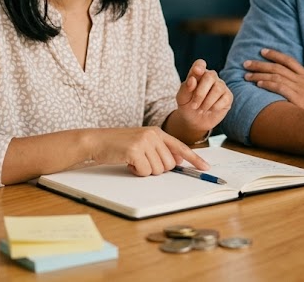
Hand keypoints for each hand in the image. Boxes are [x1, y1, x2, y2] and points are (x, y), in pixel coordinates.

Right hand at [89, 127, 209, 175]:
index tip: (206, 167)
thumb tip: (177, 161)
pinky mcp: (135, 150)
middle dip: (157, 169)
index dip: (195, 159)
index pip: (181, 147)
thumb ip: (160, 149)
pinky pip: (145, 172)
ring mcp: (144, 142)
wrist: (97, 141)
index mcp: (157, 132)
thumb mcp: (142, 143)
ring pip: (158, 170)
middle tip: (142, 161)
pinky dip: (136, 172)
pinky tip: (128, 162)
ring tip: (133, 160)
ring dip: (145, 171)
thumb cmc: (119, 145)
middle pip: (169, 164)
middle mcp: (154, 135)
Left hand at [175, 59, 232, 133]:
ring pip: (218, 88)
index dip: (199, 66)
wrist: (195, 121)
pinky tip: (210, 110)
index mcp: (198, 74)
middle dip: (200, 93)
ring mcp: (221, 86)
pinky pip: (224, 99)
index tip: (196, 72)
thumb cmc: (187, 105)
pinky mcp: (228, 96)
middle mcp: (211, 77)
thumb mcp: (182, 98)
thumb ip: (185, 88)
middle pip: (210, 76)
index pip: (200, 64)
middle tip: (193, 106)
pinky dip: (215, 107)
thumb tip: (192, 80)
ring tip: (200, 109)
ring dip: (207, 102)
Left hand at [243, 48, 303, 113]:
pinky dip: (267, 84)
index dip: (274, 54)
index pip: (288, 60)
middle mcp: (302, 79)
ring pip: (275, 76)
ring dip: (259, 74)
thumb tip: (294, 87)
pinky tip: (258, 84)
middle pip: (277, 67)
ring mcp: (299, 88)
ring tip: (247, 75)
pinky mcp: (297, 97)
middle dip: (260, 64)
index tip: (262, 51)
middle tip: (247, 63)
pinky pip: (279, 87)